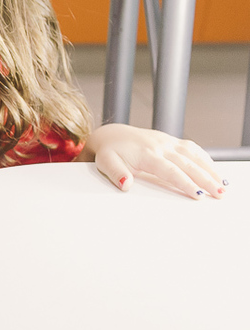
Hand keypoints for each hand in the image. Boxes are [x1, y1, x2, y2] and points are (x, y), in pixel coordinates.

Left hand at [86, 123, 225, 198]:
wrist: (111, 135)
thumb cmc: (109, 151)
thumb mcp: (105, 162)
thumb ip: (116, 173)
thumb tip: (126, 184)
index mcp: (146, 154)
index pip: (170, 170)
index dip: (185, 182)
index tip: (198, 194)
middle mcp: (160, 146)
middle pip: (187, 164)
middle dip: (205, 179)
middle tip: (220, 194)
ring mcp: (167, 142)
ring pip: (194, 155)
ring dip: (210, 169)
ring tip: (223, 185)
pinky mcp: (171, 141)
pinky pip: (192, 148)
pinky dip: (205, 158)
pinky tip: (214, 170)